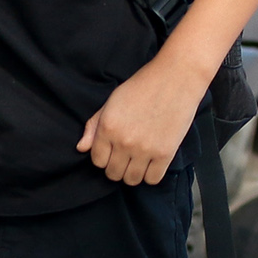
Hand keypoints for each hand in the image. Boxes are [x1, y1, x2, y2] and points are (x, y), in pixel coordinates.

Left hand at [78, 54, 209, 186]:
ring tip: (139, 160)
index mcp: (107, 127)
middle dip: (117, 167)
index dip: (104, 158)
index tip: (113, 151)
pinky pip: (152, 180)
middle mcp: (123, 141)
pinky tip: (152, 162)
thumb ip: (94, 125)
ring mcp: (144, 149)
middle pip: (113, 174)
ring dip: (133, 173)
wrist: (176, 78)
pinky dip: (151, 175)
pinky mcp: (165, 153)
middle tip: (126, 156)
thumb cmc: (143, 86)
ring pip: (131, 180)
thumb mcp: (112, 101)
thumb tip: (81, 148)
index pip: (97, 161)